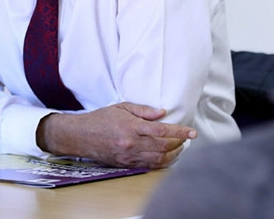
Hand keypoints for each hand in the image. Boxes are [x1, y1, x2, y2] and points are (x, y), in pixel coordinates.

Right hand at [36, 102, 196, 167]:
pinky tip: (167, 157)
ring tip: (179, 148)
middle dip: (179, 143)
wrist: (81, 136)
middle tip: (185, 138)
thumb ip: (144, 110)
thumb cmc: (101, 119)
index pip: (162, 131)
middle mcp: (131, 143)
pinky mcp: (126, 164)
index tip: (192, 133)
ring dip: (173, 155)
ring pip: (158, 159)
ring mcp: (129, 156)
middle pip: (163, 147)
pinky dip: (162, 163)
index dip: (180, 132)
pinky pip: (149, 166)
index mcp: (131, 127)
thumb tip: (163, 113)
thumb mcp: (122, 107)